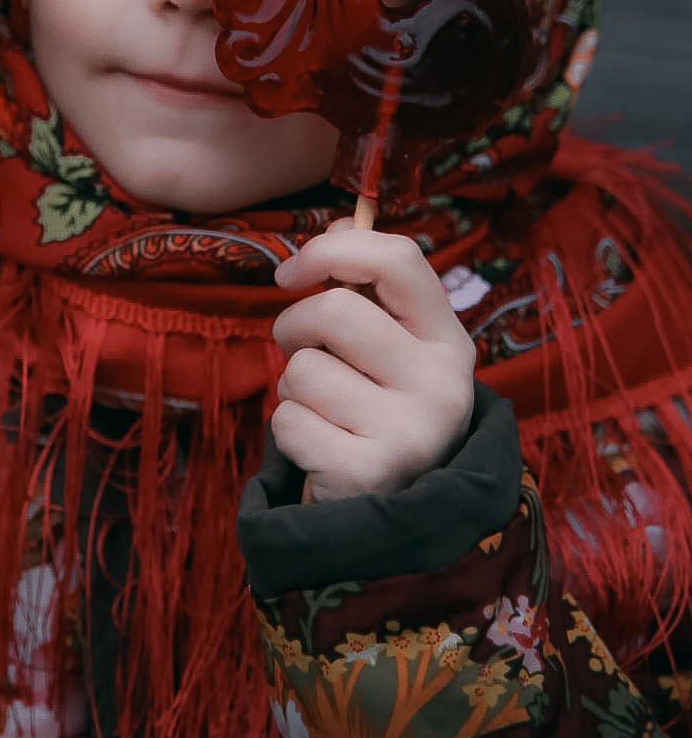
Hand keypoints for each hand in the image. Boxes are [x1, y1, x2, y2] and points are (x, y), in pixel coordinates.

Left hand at [271, 220, 475, 502]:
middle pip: (335, 312)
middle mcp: (443, 385)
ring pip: (303, 370)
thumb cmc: (379, 407)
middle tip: (302, 352)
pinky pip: (289, 422)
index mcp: (449, 340)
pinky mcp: (369, 475)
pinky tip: (323, 446)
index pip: (399, 259)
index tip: (293, 272)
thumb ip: (366, 285)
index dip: (332, 249)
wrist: (396, 517)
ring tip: (324, 408)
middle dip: (294, 328)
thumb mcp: (391, 345)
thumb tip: (339, 221)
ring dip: (292, 387)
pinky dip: (289, 430)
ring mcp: (411, 434)